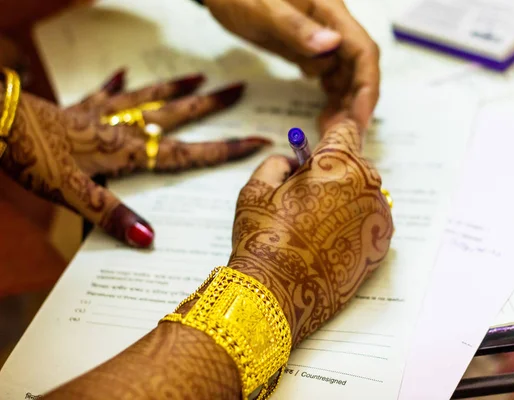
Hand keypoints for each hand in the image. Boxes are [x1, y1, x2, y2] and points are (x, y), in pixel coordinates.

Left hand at [0, 69, 270, 247]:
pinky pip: (104, 92)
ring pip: (148, 98)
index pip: (188, 152)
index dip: (225, 148)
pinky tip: (125, 73)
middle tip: (239, 89)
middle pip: (175, 115)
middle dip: (210, 105)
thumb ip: (111, 215)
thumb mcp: (71, 192)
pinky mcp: (79, 108)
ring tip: (199, 77)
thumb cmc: (31, 155)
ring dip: (175, 88)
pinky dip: (117, 83)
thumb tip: (152, 241)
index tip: (258, 140)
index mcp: (128, 151)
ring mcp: (102, 114)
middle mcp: (122, 128)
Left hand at [204, 0, 379, 132]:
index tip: (359, 118)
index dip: (366, 87)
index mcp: (329, 12)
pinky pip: (329, 77)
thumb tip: (331, 45)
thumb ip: (295, 28)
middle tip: (342, 136)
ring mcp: (321, 40)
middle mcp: (332, 26)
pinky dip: (330, 99)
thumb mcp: (263, 9)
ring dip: (343, 106)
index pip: (362, 51)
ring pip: (345, 77)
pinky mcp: (308, 51)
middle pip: (358, 69)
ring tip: (330, 132)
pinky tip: (324, 117)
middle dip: (355, 103)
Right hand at [228, 120, 392, 343]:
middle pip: (354, 163)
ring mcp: (378, 217)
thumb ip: (278, 163)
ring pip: (361, 193)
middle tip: (304, 196)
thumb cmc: (263, 238)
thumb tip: (293, 162)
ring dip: (342, 199)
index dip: (330, 135)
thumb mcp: (257, 189)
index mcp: (338, 163)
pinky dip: (352, 223)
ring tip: (312, 225)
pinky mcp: (382, 245)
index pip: (345, 130)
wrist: (278, 295)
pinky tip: (326, 241)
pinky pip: (368, 220)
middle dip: (332, 172)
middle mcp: (368, 185)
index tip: (320, 145)